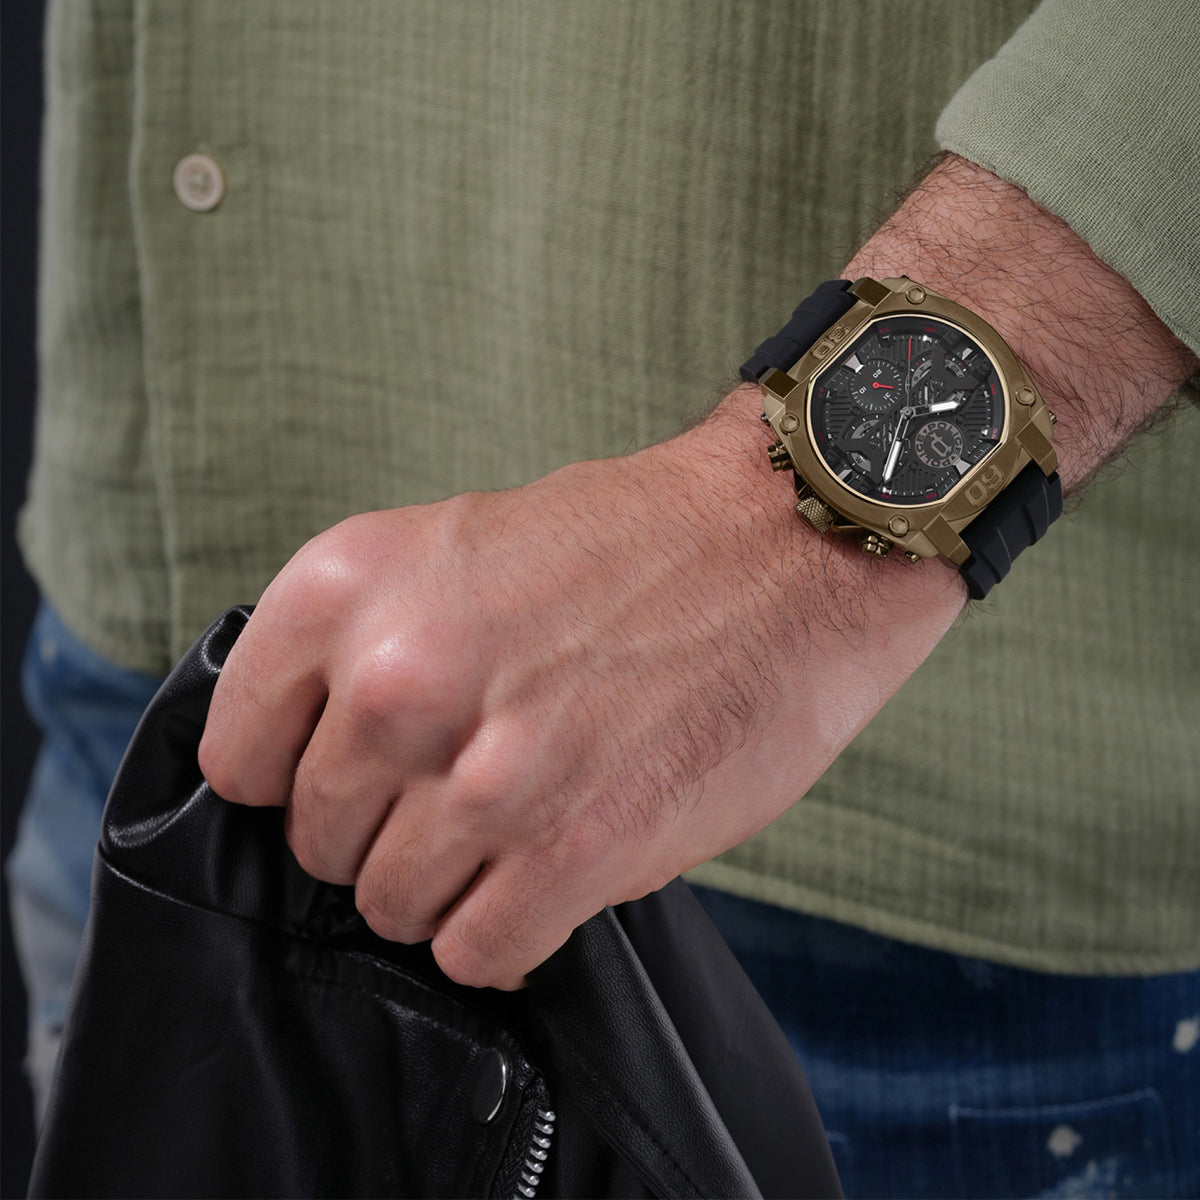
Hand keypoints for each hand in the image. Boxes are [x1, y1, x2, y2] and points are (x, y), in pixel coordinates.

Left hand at [200, 155, 1194, 990]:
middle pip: (321, 841)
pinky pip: (476, 953)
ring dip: (454, 886)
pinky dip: (509, 932)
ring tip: (525, 829)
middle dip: (387, 833)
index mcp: (348, 587)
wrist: (787, 541)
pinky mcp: (571, 850)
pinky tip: (557, 873)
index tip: (358, 779)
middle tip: (471, 794)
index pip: (241, 756)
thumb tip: (324, 762)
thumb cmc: (633, 546)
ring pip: (393, 907)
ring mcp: (482, 773)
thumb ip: (370, 647)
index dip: (301, 778)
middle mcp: (396, 678)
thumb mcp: (457, 546)